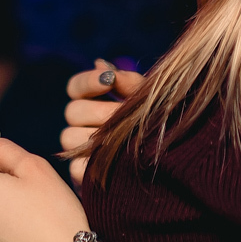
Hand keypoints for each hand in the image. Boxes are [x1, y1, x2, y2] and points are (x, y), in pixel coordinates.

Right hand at [62, 59, 146, 184]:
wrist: (170, 168)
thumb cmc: (157, 129)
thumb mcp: (148, 102)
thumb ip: (129, 83)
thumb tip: (100, 64)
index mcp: (92, 103)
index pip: (75, 87)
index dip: (88, 81)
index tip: (109, 80)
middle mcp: (80, 125)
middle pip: (73, 111)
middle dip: (101, 111)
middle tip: (124, 117)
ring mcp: (78, 151)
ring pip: (69, 137)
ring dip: (98, 137)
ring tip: (126, 140)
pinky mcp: (81, 176)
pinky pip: (76, 167)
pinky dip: (95, 162)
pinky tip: (117, 161)